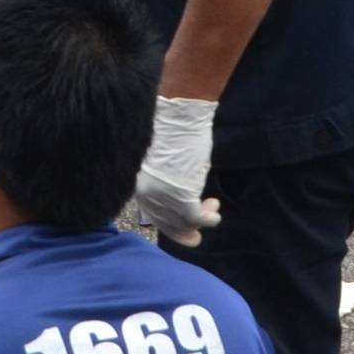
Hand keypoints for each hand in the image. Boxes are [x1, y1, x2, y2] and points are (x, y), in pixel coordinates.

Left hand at [134, 95, 220, 246]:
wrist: (179, 116)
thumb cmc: (170, 130)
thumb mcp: (161, 160)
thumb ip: (164, 181)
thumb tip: (177, 196)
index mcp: (137, 184)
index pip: (151, 213)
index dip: (168, 222)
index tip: (182, 228)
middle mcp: (146, 194)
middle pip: (165, 223)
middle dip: (183, 230)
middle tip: (196, 237)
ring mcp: (163, 197)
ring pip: (183, 221)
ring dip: (200, 220)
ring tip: (213, 210)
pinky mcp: (182, 197)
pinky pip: (197, 217)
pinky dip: (209, 219)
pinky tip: (215, 214)